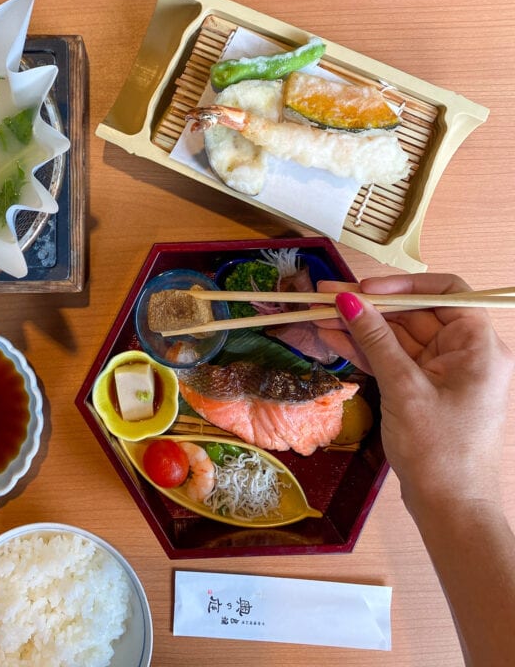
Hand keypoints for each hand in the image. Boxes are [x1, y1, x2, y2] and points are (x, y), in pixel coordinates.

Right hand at [327, 274, 513, 514]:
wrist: (450, 512)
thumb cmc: (439, 451)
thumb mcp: (404, 389)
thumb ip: (375, 340)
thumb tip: (348, 300)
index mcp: (479, 348)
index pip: (446, 294)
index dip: (403, 285)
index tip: (365, 290)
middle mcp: (466, 354)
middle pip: (415, 314)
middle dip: (370, 307)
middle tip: (325, 296)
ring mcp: (445, 374)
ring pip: (399, 337)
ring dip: (361, 328)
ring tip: (318, 315)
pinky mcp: (426, 391)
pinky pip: (395, 360)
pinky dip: (367, 351)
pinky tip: (333, 338)